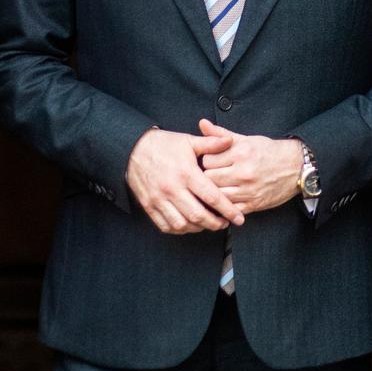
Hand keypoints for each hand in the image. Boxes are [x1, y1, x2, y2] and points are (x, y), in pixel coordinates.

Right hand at [125, 128, 244, 234]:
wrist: (132, 149)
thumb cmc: (163, 144)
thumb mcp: (188, 140)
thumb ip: (211, 143)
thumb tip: (230, 141)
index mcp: (186, 173)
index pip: (212, 197)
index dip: (228, 210)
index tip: (238, 218)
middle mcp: (172, 188)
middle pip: (198, 215)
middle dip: (215, 223)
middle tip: (224, 224)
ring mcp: (159, 199)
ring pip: (182, 224)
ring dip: (198, 228)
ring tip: (207, 224)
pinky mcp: (149, 206)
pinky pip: (166, 225)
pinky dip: (179, 229)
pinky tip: (189, 225)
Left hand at [197, 118, 303, 214]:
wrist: (296, 166)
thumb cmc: (269, 151)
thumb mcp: (246, 139)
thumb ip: (221, 134)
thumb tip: (202, 123)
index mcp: (241, 153)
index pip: (207, 160)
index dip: (206, 161)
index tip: (209, 162)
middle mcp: (244, 172)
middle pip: (209, 179)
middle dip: (207, 177)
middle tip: (211, 175)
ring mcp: (249, 190)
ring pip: (218, 195)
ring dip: (215, 192)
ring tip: (216, 187)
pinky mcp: (254, 205)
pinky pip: (231, 210)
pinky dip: (225, 206)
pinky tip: (224, 201)